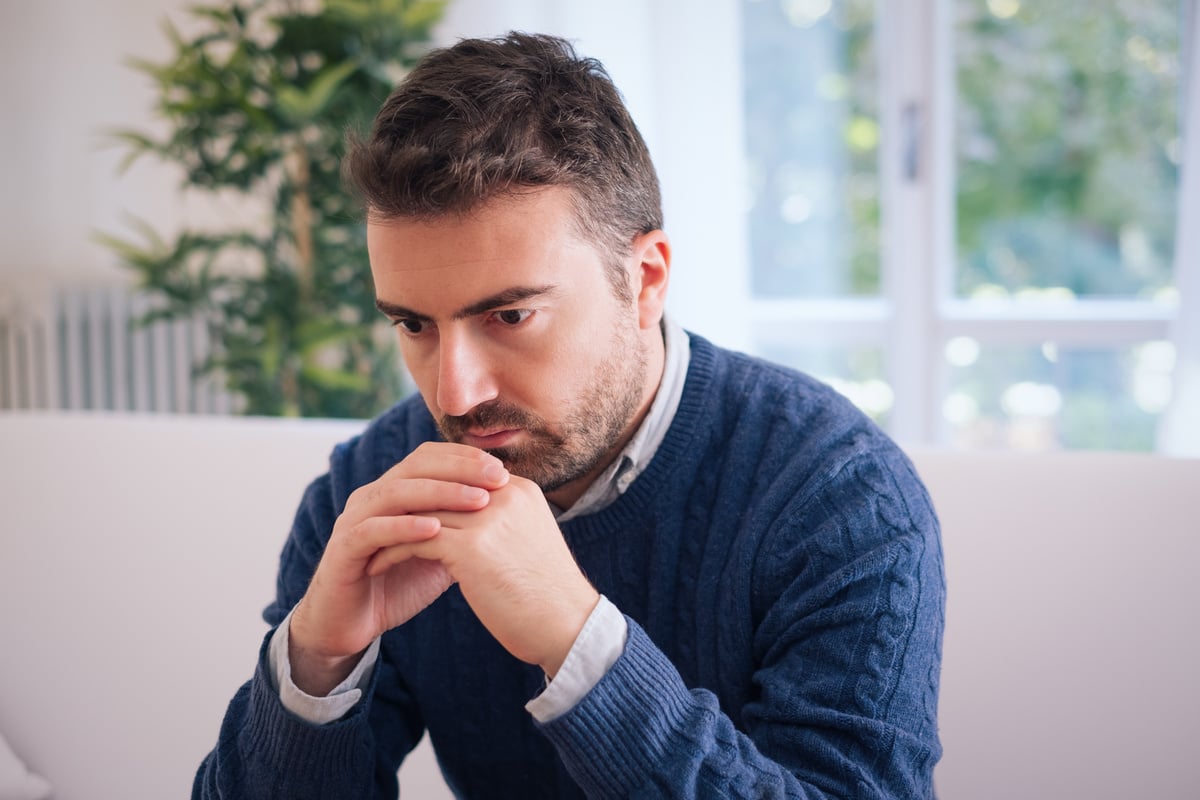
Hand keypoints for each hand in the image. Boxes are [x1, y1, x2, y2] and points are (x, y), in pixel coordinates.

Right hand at [289, 442, 509, 694]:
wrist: (351, 624)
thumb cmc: (399, 584)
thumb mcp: (442, 552)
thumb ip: (466, 528)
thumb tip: (511, 512)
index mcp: (395, 490)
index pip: (432, 458)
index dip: (467, 459)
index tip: (504, 469)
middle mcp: (373, 496)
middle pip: (417, 466)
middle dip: (461, 468)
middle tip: (498, 477)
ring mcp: (355, 519)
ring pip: (397, 492)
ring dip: (439, 493)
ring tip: (477, 501)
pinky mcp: (343, 548)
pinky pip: (373, 530)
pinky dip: (404, 527)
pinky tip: (435, 529)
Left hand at [365, 474, 599, 676]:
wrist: (568, 627)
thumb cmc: (545, 593)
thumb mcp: (525, 540)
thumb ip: (499, 520)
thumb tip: (464, 520)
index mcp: (519, 489)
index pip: (460, 475)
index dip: (428, 491)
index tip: (402, 509)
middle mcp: (504, 494)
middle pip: (438, 486)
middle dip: (404, 505)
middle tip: (376, 522)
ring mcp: (488, 517)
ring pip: (423, 510)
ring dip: (392, 527)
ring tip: (371, 544)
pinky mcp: (472, 547)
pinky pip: (416, 538)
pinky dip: (393, 550)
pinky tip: (379, 564)